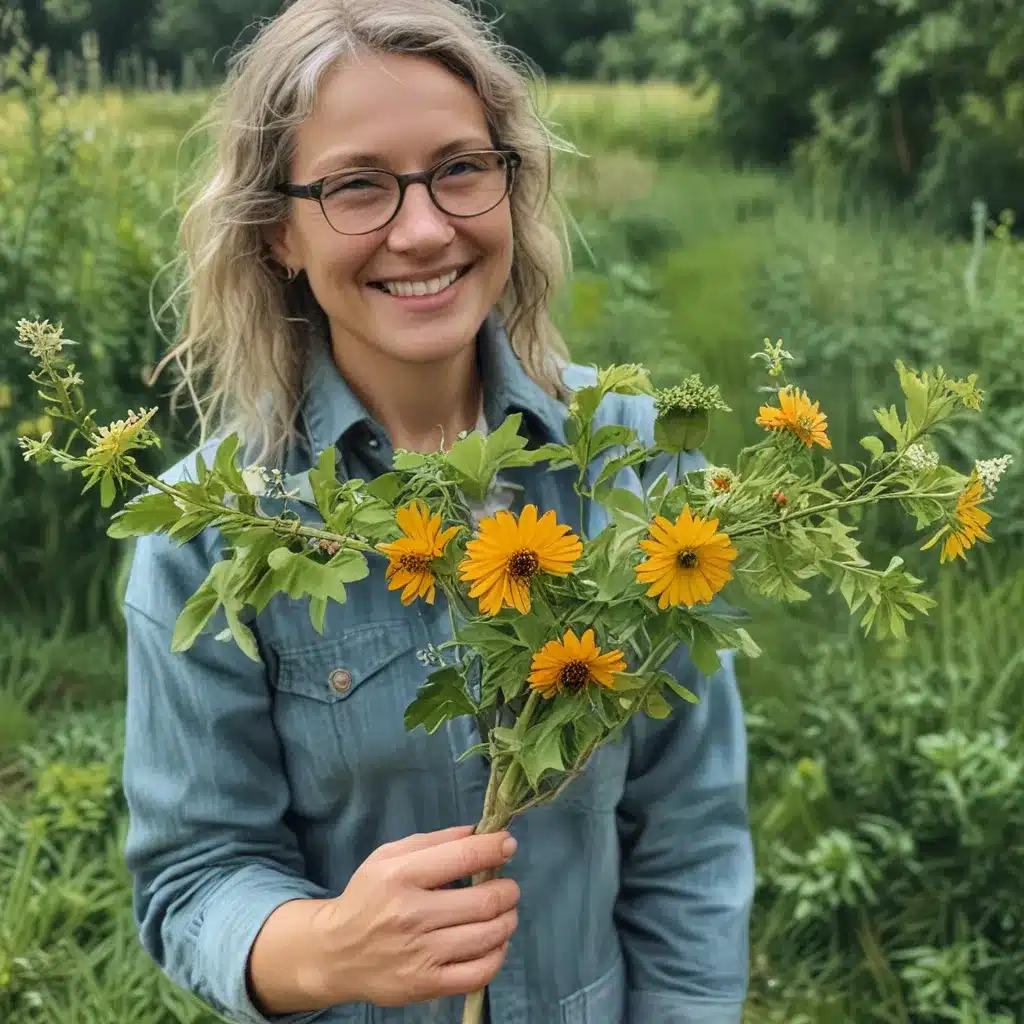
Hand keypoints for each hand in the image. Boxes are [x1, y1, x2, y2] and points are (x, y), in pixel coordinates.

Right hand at [311, 825, 520, 1006]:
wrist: (335, 953)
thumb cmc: (367, 897)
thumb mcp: (388, 856)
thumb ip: (435, 841)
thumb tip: (479, 831)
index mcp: (401, 876)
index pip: (463, 857)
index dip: (495, 848)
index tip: (509, 845)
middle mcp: (412, 915)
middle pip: (484, 901)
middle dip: (508, 890)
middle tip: (508, 887)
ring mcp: (420, 954)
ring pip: (487, 936)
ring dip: (508, 920)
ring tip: (505, 912)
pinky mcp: (426, 984)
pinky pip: (479, 973)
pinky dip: (497, 955)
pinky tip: (494, 942)